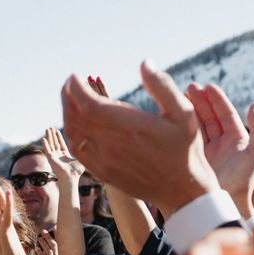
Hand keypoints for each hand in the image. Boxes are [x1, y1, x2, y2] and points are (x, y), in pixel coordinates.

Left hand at [35, 230, 58, 254]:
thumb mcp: (50, 248)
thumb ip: (50, 239)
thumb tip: (53, 228)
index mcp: (56, 250)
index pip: (57, 241)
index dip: (56, 234)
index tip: (53, 227)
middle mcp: (55, 254)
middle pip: (53, 245)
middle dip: (49, 238)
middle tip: (43, 231)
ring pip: (49, 251)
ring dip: (44, 244)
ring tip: (39, 239)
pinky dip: (40, 253)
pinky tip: (37, 249)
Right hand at [42, 127, 84, 181]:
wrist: (71, 177)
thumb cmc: (76, 171)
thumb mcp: (81, 159)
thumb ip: (83, 154)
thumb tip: (90, 148)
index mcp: (64, 155)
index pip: (60, 144)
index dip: (59, 137)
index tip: (57, 131)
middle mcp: (58, 156)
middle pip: (54, 143)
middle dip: (53, 135)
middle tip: (50, 128)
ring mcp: (54, 157)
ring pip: (50, 145)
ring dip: (48, 137)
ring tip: (47, 129)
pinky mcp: (51, 159)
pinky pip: (47, 150)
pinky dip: (45, 144)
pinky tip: (43, 138)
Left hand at [61, 60, 219, 214]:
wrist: (182, 191)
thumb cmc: (185, 149)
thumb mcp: (184, 113)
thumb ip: (162, 85)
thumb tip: (145, 63)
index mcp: (128, 126)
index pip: (87, 103)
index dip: (76, 87)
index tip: (75, 75)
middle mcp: (111, 144)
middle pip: (75, 116)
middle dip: (68, 96)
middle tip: (70, 84)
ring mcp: (104, 160)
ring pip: (73, 133)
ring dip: (67, 114)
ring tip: (71, 101)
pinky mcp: (102, 172)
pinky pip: (78, 150)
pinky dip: (72, 134)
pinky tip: (77, 125)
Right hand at [186, 83, 253, 217]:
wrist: (222, 204)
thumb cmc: (242, 181)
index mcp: (236, 139)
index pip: (225, 114)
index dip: (216, 99)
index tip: (206, 86)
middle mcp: (219, 144)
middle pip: (208, 116)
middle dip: (199, 100)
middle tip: (189, 87)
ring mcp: (204, 151)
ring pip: (195, 125)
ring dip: (188, 110)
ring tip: (177, 96)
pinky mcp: (190, 159)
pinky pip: (184, 138)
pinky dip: (178, 126)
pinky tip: (169, 116)